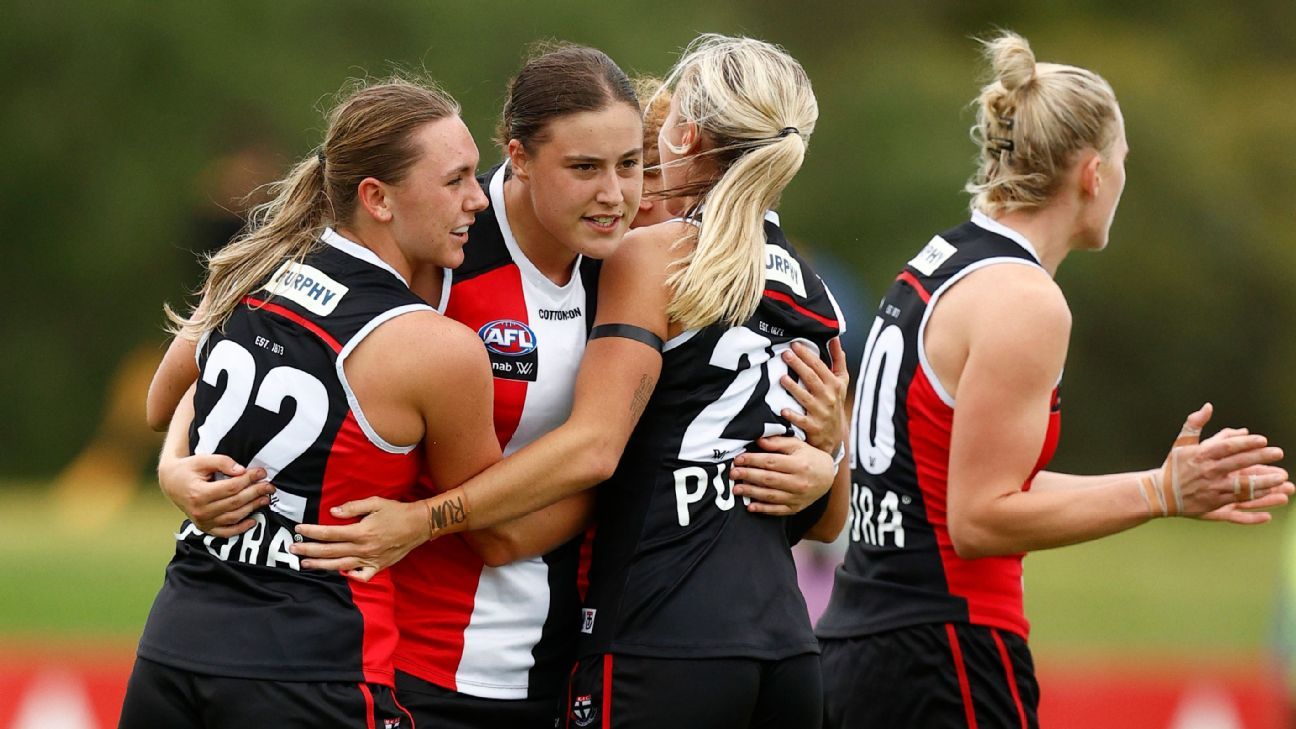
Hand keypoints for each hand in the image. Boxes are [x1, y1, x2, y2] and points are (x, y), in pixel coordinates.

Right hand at [158, 454, 270, 537]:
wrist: (171, 483)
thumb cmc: (188, 469)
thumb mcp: (202, 459)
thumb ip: (222, 462)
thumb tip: (242, 470)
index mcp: (198, 493)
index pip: (231, 487)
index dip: (249, 479)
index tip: (262, 473)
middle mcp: (200, 510)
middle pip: (235, 502)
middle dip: (255, 493)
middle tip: (269, 486)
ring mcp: (202, 521)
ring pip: (233, 517)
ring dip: (252, 508)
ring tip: (265, 498)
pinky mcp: (205, 527)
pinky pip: (225, 532)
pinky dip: (240, 529)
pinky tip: (253, 521)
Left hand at [291, 497, 427, 581]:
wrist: (419, 525)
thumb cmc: (397, 511)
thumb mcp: (376, 502)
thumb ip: (353, 507)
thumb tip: (333, 512)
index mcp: (361, 532)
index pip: (330, 533)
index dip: (312, 531)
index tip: (299, 529)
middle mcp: (364, 548)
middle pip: (330, 551)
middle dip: (309, 550)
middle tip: (293, 548)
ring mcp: (371, 560)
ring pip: (340, 565)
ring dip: (320, 565)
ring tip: (305, 564)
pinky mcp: (378, 566)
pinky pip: (361, 576)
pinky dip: (350, 576)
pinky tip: (340, 572)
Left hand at [731, 436, 835, 515]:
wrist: (827, 476)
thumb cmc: (809, 457)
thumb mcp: (797, 445)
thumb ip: (778, 442)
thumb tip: (758, 441)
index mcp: (799, 464)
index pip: (771, 462)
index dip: (753, 460)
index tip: (739, 459)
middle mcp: (799, 481)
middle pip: (768, 479)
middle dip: (748, 476)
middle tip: (733, 473)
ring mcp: (797, 496)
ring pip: (771, 495)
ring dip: (752, 492)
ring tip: (737, 489)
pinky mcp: (796, 507)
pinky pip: (778, 510)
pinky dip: (763, 509)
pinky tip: (751, 506)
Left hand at [780, 338, 848, 452]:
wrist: (835, 435)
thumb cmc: (835, 402)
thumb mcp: (841, 381)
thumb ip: (838, 359)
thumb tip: (835, 338)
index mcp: (834, 384)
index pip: (820, 367)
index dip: (808, 355)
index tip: (795, 344)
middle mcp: (828, 397)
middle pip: (812, 379)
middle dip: (799, 365)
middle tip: (785, 354)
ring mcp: (820, 412)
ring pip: (806, 398)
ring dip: (794, 388)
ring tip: (782, 377)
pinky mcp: (812, 427)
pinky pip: (801, 420)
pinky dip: (793, 415)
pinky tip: (783, 409)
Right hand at [1140, 404, 1286, 516]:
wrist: (1161, 494)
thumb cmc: (1174, 467)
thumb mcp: (1181, 443)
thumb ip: (1195, 424)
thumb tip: (1208, 407)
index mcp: (1201, 455)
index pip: (1226, 447)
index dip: (1245, 443)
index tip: (1262, 440)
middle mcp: (1207, 472)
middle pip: (1238, 464)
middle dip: (1259, 457)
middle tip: (1278, 452)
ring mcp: (1212, 489)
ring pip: (1241, 486)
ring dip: (1262, 482)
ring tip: (1281, 477)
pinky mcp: (1214, 504)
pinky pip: (1238, 502)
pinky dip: (1254, 501)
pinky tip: (1268, 499)